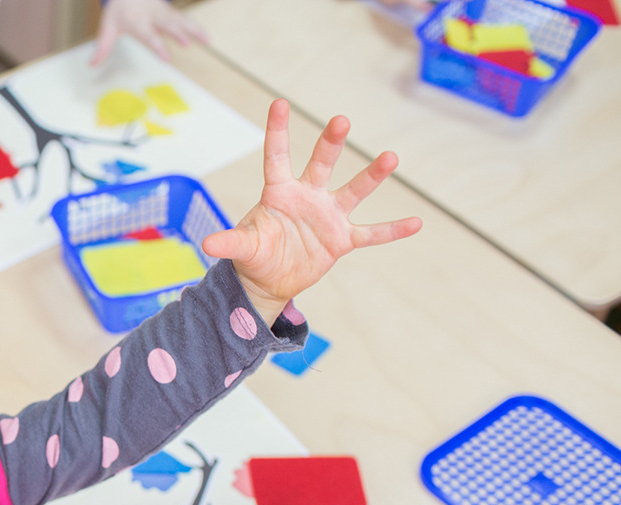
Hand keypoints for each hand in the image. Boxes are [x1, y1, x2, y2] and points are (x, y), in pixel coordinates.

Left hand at [93, 0, 206, 64]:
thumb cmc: (118, 11)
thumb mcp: (107, 27)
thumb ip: (102, 47)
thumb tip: (92, 65)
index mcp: (137, 21)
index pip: (149, 35)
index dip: (158, 47)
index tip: (168, 59)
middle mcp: (152, 15)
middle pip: (167, 24)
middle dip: (178, 33)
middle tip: (187, 43)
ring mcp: (163, 11)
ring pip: (180, 19)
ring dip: (194, 29)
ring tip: (207, 40)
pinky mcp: (170, 11)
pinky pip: (184, 18)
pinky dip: (196, 26)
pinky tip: (206, 36)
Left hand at [200, 99, 421, 322]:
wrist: (270, 280)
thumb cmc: (255, 254)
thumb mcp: (242, 248)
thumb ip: (229, 242)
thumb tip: (207, 243)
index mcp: (279, 193)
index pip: (277, 157)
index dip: (277, 132)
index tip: (278, 104)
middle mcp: (308, 196)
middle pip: (321, 164)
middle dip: (331, 144)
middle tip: (341, 121)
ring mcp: (328, 216)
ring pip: (353, 191)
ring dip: (371, 176)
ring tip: (390, 157)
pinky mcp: (341, 240)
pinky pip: (371, 233)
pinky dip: (392, 230)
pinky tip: (416, 222)